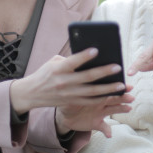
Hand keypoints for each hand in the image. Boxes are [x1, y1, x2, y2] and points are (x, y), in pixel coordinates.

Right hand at [10, 49, 132, 134]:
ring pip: (92, 92)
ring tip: (121, 85)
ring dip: (108, 89)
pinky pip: (89, 101)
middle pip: (87, 77)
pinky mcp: (71, 102)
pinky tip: (112, 94)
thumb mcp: (53, 62)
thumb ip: (70, 60)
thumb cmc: (45, 73)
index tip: (96, 50)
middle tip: (118, 67)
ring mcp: (68, 94)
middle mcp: (64, 82)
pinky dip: (102, 98)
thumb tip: (89, 57)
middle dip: (104, 72)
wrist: (31, 94)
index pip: (73, 62)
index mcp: (58, 69)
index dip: (84, 56)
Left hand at [55, 84, 133, 137]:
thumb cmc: (69, 100)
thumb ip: (76, 90)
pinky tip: (109, 135)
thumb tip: (78, 81)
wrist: (65, 115)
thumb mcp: (71, 93)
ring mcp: (100, 113)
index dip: (118, 87)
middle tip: (131, 97)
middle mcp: (101, 102)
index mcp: (96, 93)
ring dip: (121, 109)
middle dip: (123, 97)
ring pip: (113, 110)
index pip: (108, 88)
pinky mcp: (97, 123)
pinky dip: (107, 131)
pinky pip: (104, 128)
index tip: (127, 86)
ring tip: (128, 108)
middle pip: (114, 98)